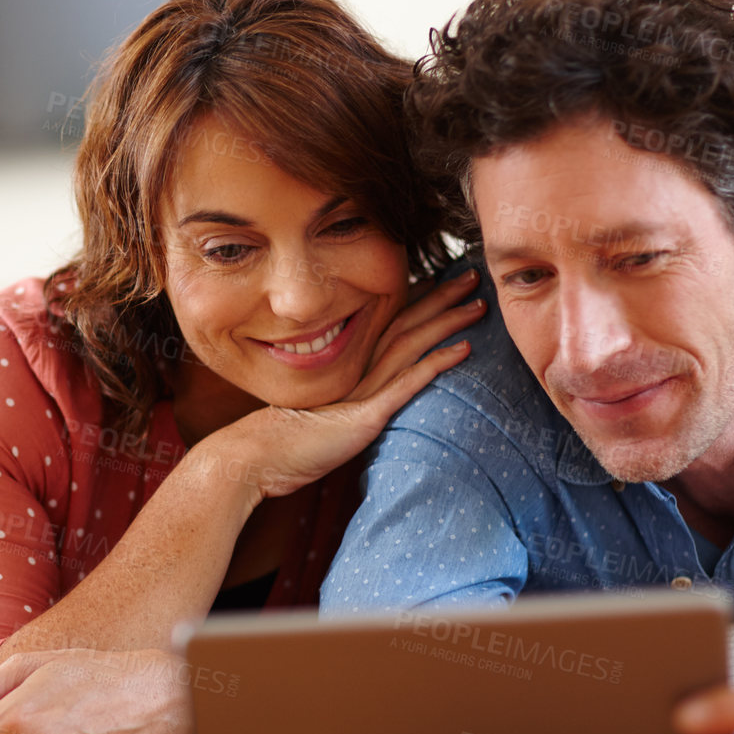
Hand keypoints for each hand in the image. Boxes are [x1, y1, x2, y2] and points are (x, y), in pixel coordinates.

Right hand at [205, 268, 484, 501]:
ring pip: (410, 344)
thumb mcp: (319, 419)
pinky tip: (464, 349)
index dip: (418, 301)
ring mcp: (361, 390)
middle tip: (472, 277)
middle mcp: (355, 370)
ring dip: (447, 322)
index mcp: (345, 367)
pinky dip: (436, 364)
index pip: (387, 325)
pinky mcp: (366, 416)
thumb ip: (342, 408)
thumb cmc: (281, 444)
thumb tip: (356, 409)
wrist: (255, 456)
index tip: (443, 283)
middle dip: (441, 298)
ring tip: (478, 304)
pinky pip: (407, 384)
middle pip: (404, 324)